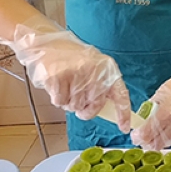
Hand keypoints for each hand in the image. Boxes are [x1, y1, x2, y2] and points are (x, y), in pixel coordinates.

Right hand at [0, 15, 130, 133]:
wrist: (46, 43)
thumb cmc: (71, 59)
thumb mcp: (93, 68)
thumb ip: (101, 87)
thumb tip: (105, 111)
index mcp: (107, 68)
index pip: (121, 94)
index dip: (123, 113)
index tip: (124, 127)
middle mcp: (94, 71)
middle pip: (94, 107)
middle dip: (85, 110)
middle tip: (78, 97)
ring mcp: (76, 74)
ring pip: (74, 107)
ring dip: (68, 102)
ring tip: (66, 84)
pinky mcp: (58, 77)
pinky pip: (60, 102)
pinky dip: (56, 98)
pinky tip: (57, 83)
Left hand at [132, 31, 170, 149]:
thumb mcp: (165, 88)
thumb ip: (154, 103)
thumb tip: (146, 113)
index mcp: (168, 111)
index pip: (148, 132)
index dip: (139, 137)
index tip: (134, 135)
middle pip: (157, 143)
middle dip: (147, 142)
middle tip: (141, 138)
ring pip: (169, 142)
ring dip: (159, 142)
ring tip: (152, 137)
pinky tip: (167, 132)